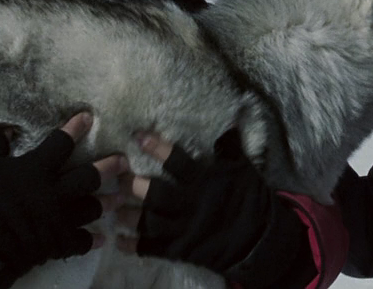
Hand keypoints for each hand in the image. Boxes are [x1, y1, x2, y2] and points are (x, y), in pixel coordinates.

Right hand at [0, 112, 128, 288]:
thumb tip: (5, 128)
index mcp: (34, 169)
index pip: (60, 143)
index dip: (75, 128)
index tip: (88, 117)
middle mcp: (52, 192)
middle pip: (89, 176)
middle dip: (109, 166)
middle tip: (124, 161)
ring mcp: (58, 219)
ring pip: (91, 207)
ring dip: (106, 202)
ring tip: (118, 198)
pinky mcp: (57, 244)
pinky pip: (82, 241)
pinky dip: (92, 239)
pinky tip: (102, 238)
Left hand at [122, 129, 315, 287]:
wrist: (259, 242)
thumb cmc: (251, 201)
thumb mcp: (244, 170)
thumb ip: (231, 149)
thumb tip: (229, 122)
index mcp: (204, 182)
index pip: (177, 161)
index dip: (157, 148)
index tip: (138, 136)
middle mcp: (190, 205)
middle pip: (156, 194)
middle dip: (134, 186)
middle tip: (119, 178)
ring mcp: (184, 229)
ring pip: (149, 222)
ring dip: (129, 216)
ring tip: (113, 210)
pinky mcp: (181, 250)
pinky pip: (153, 249)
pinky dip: (135, 246)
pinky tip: (119, 242)